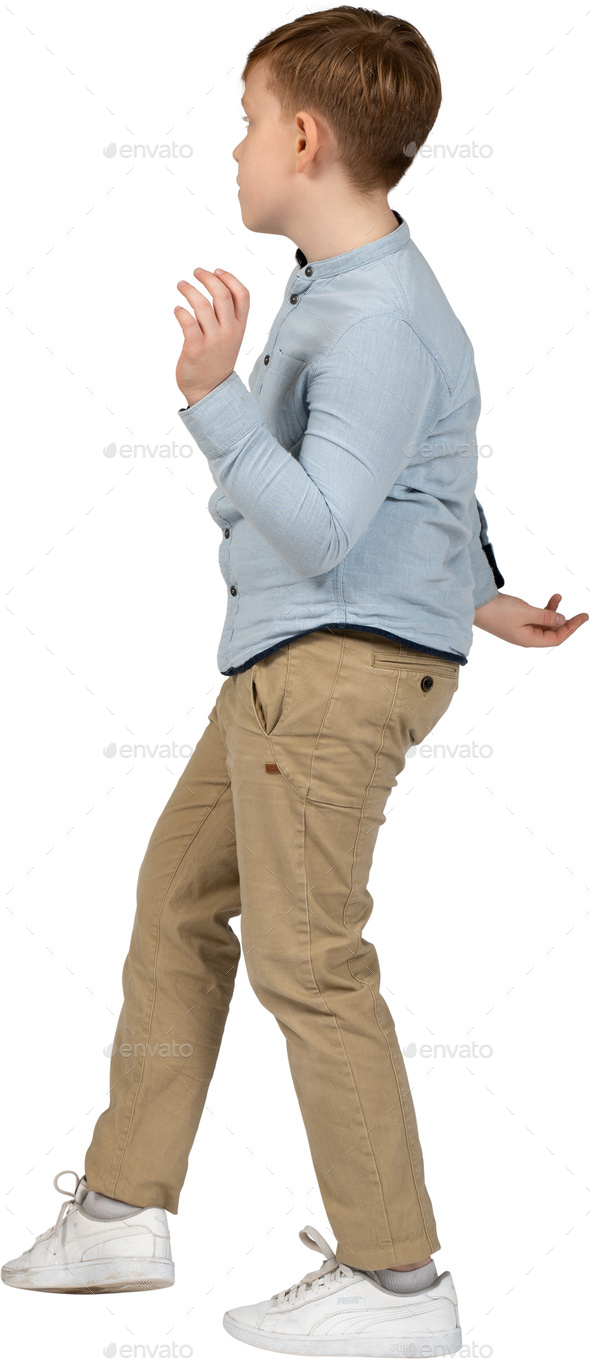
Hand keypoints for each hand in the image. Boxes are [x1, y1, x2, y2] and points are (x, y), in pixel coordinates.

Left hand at [174, 267, 249, 406]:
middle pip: (221, 295)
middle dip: (207, 278)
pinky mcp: (195, 349)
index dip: (229, 278)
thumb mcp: (231, 337)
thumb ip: (228, 315)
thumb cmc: (217, 360)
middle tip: (196, 272)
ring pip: (202, 305)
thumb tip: (215, 285)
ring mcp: (213, 341)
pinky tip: (177, 310)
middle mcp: (228, 332)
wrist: (210, 390)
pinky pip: (187, 322)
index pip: (242, 295)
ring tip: (181, 285)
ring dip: (189, 290)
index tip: (216, 271)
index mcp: (239, 327)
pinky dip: (180, 311)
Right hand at [474, 591, 588, 646]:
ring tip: (558, 596)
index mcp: (528, 639)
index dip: (571, 628)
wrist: (476, 605)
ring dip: (554, 612)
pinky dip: (544, 609)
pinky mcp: (516, 621)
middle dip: (566, 622)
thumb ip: (545, 616)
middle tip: (581, 613)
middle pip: (552, 632)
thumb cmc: (497, 611)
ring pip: (545, 623)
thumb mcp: (525, 612)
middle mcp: (526, 637)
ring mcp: (521, 629)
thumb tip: (561, 620)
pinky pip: (536, 617)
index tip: (582, 617)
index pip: (556, 638)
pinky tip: (549, 600)